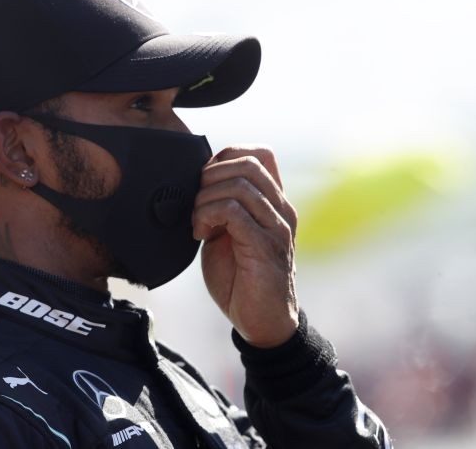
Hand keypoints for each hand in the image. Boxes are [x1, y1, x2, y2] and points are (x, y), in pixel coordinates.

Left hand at [193, 146, 298, 347]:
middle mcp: (281, 209)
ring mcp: (276, 227)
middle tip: (197, 203)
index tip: (204, 183)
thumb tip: (194, 182)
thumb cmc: (241, 278)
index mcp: (274, 202)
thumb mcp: (227, 233)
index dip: (226, 157)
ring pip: (239, 185)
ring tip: (198, 223)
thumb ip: (220, 206)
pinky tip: (201, 234)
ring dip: (205, 200)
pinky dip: (207, 216)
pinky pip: (233, 212)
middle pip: (248, 163)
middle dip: (211, 176)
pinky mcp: (265, 246)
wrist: (262, 321)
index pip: (260, 154)